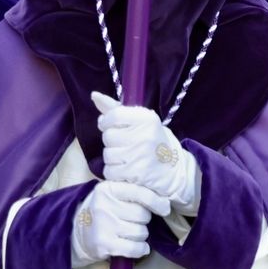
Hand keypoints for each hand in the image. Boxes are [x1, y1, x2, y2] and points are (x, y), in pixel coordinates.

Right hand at [70, 180, 170, 267]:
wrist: (73, 231)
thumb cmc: (101, 210)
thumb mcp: (111, 194)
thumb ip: (132, 192)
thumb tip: (163, 201)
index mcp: (108, 189)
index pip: (140, 193)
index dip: (157, 201)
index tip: (164, 208)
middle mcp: (105, 205)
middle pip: (143, 215)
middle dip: (143, 220)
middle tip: (133, 221)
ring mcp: (104, 226)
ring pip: (141, 232)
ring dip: (141, 235)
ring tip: (130, 233)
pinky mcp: (103, 244)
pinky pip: (134, 248)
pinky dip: (141, 249)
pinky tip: (140, 248)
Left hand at [91, 92, 200, 212]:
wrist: (174, 169)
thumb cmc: (153, 141)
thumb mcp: (141, 122)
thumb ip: (116, 109)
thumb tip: (94, 95)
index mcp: (147, 119)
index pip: (114, 115)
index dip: (107, 122)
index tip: (112, 127)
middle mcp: (144, 135)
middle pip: (108, 136)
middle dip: (113, 142)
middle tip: (126, 144)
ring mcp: (140, 155)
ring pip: (107, 155)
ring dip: (113, 158)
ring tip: (127, 158)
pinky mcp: (136, 173)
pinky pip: (110, 172)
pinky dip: (115, 172)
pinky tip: (127, 169)